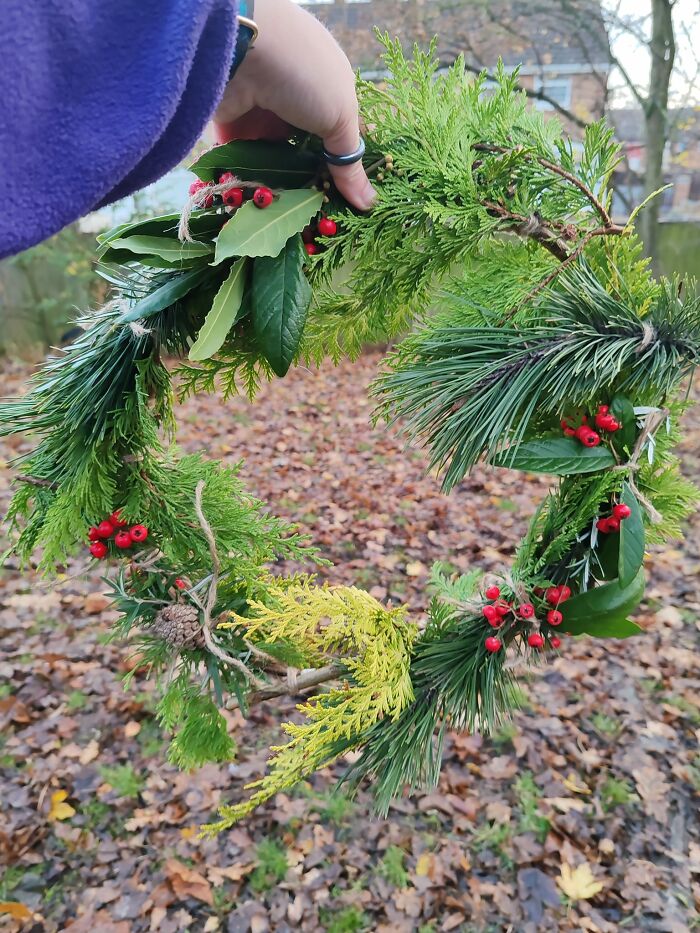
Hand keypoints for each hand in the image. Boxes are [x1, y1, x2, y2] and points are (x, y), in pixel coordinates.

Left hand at [213, 0, 374, 210]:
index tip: (346, 203)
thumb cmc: (304, 72)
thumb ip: (349, 162)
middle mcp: (295, 98)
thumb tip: (369, 202)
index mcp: (327, 88)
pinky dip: (247, 180)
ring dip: (280, 185)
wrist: (241, 45)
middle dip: (309, 182)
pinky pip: (240, 159)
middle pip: (305, 152)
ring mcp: (261, 109)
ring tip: (289, 217)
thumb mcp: (339, 116)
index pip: (338, 134)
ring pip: (273, 159)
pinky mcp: (230, 122)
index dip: (343, 168)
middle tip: (316, 218)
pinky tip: (258, 207)